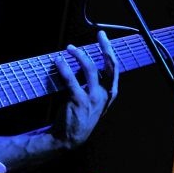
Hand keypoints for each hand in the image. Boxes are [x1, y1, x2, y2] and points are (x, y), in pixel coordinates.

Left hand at [51, 30, 118, 147]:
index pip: (114, 68)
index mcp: (110, 94)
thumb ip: (95, 84)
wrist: (69, 138)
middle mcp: (104, 95)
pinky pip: (71, 79)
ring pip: (90, 68)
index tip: (103, 37)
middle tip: (100, 34)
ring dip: (80, 55)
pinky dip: (64, 67)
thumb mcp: (94, 101)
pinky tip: (59, 60)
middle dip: (105, 47)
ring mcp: (92, 98)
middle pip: (109, 65)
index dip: (110, 51)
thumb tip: (86, 60)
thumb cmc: (80, 115)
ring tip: (70, 48)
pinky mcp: (78, 100)